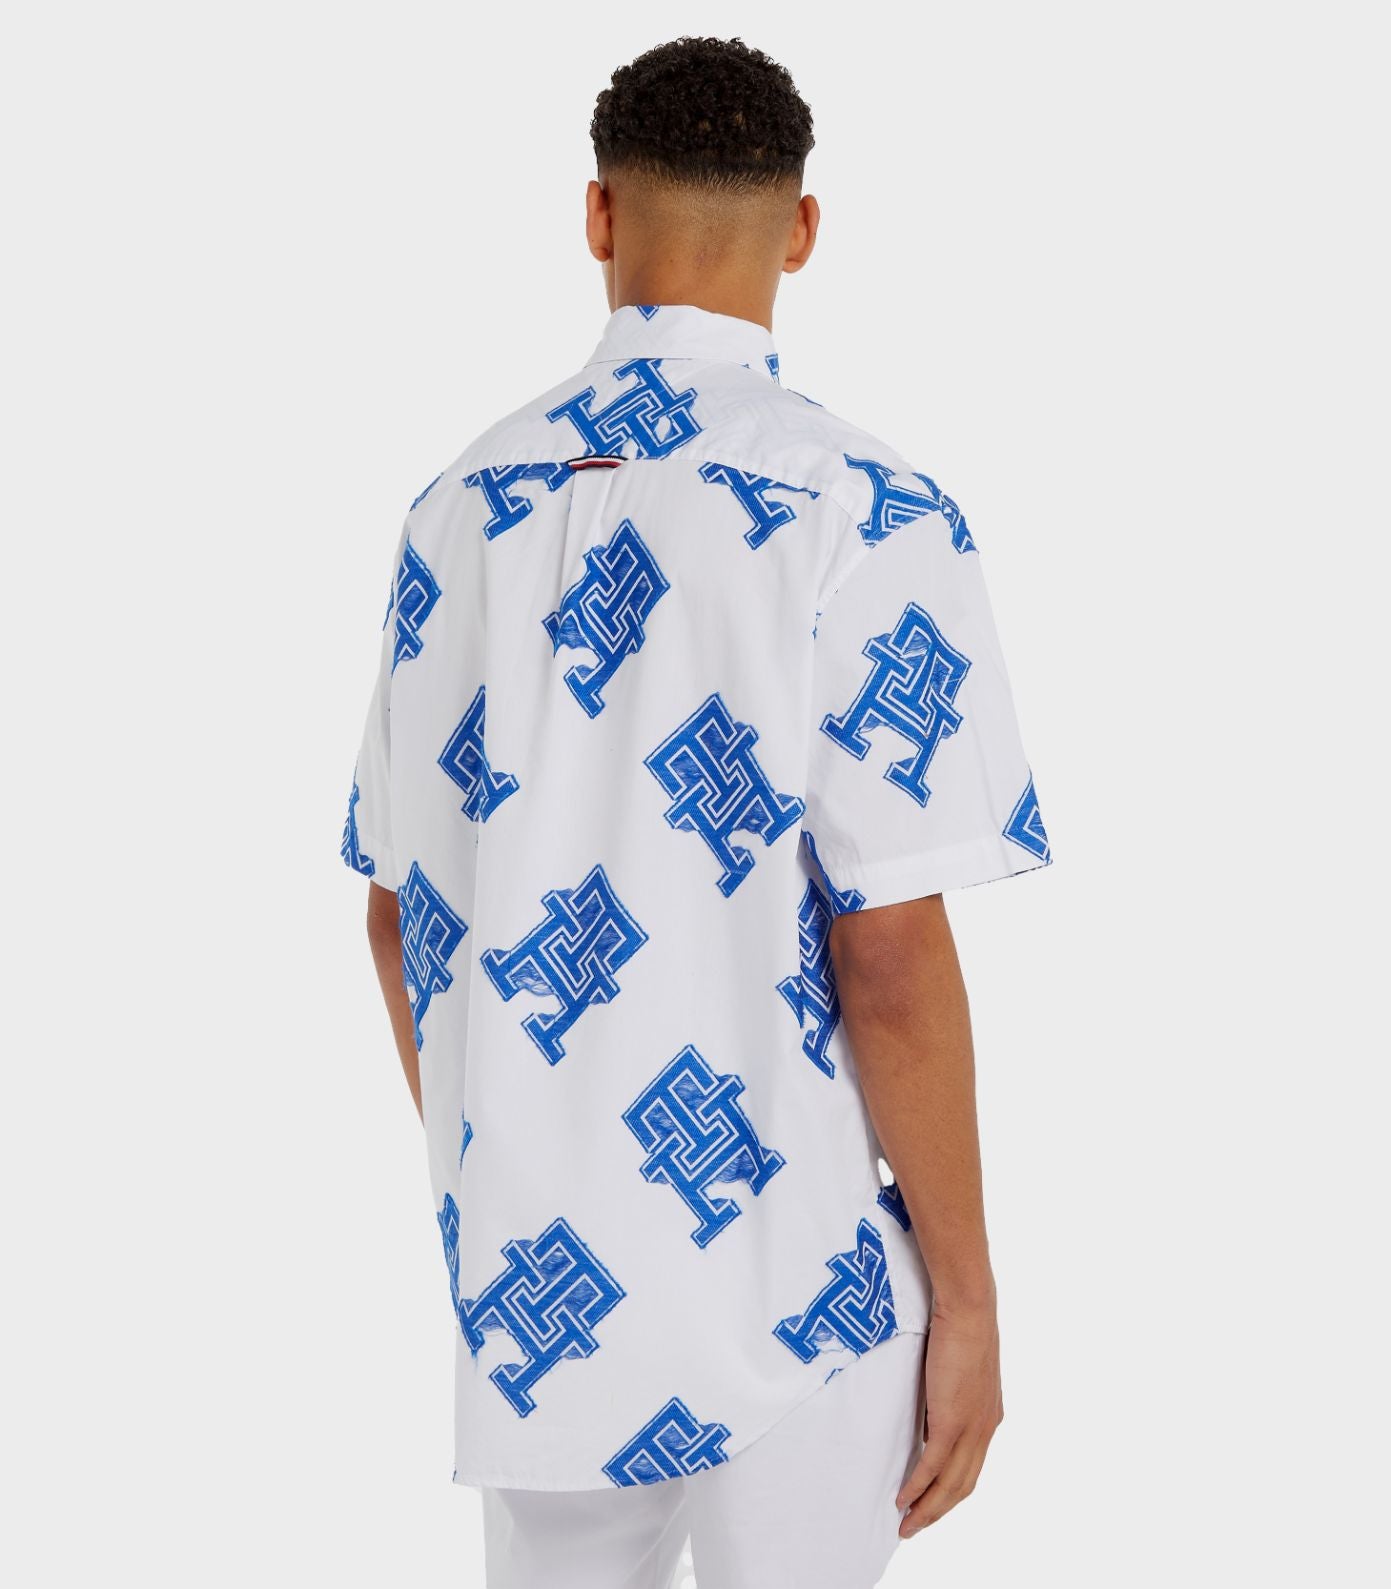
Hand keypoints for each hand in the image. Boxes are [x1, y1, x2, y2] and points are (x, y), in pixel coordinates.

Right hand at [896, 1304, 1003, 1536]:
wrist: (969, 1310)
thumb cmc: (961, 1327)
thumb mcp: (958, 1370)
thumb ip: (949, 1397)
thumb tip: (931, 1415)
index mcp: (988, 1417)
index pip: (971, 1467)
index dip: (951, 1491)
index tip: (931, 1504)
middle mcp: (985, 1429)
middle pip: (963, 1486)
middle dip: (938, 1511)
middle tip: (914, 1526)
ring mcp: (971, 1428)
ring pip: (950, 1484)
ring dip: (927, 1509)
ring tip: (907, 1525)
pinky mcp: (952, 1421)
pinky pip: (933, 1466)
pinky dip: (917, 1487)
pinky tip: (903, 1499)